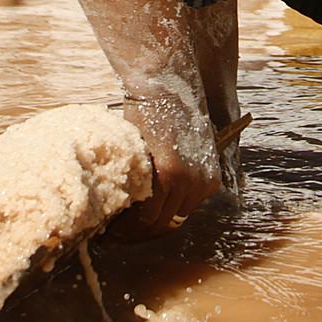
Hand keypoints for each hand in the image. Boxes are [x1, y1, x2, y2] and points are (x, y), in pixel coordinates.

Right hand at [118, 83, 219, 235]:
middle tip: (116, 237)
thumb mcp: (178, 148)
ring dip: (135, 231)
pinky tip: (114, 223)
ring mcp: (189, 179)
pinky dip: (131, 220)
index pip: (182, 217)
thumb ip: (170, 173)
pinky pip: (150, 210)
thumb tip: (145, 199)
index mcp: (209, 179)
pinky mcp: (171, 173)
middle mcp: (203, 183)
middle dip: (143, 233)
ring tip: (112, 234)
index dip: (155, 226)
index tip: (132, 230)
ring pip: (160, 221)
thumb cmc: (165, 112)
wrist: (165, 84)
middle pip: (172, 224)